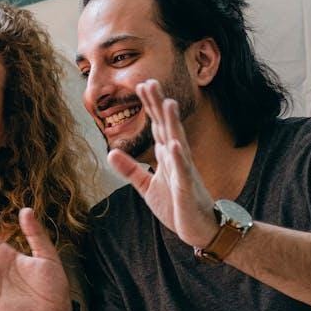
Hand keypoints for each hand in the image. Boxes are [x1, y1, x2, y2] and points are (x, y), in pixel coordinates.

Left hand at [108, 83, 216, 247]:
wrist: (200, 229)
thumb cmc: (177, 205)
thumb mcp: (147, 187)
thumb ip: (130, 169)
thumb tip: (111, 152)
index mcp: (167, 157)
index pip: (157, 126)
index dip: (150, 106)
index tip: (141, 84)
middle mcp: (177, 159)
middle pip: (166, 127)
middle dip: (158, 105)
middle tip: (150, 82)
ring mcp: (184, 172)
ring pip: (178, 143)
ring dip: (173, 124)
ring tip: (168, 103)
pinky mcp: (188, 189)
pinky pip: (183, 172)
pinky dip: (179, 158)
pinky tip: (174, 144)